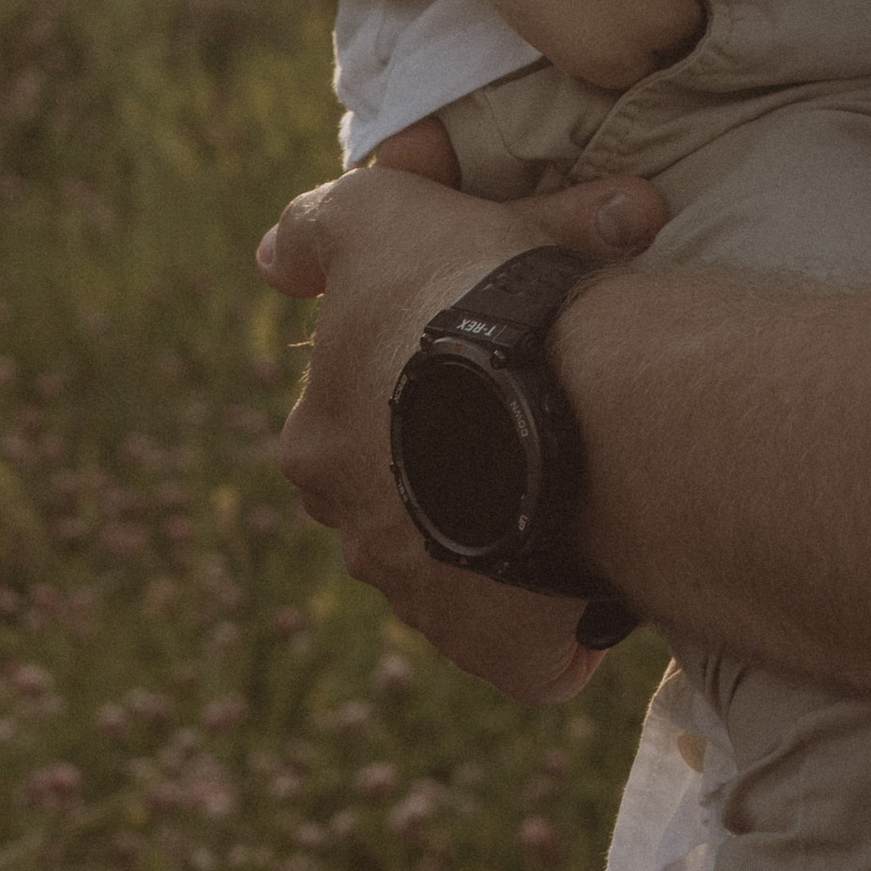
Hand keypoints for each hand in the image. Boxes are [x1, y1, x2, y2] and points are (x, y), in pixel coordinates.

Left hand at [258, 163, 668, 697]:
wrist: (565, 398)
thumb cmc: (461, 301)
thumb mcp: (376, 216)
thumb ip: (317, 230)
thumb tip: (273, 261)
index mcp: (318, 446)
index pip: (360, 412)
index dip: (421, 374)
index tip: (482, 346)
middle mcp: (359, 536)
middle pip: (408, 496)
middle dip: (458, 462)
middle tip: (537, 404)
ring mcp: (434, 605)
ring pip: (471, 563)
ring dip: (511, 526)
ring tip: (583, 469)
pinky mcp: (507, 654)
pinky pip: (534, 639)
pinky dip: (561, 606)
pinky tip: (597, 553)